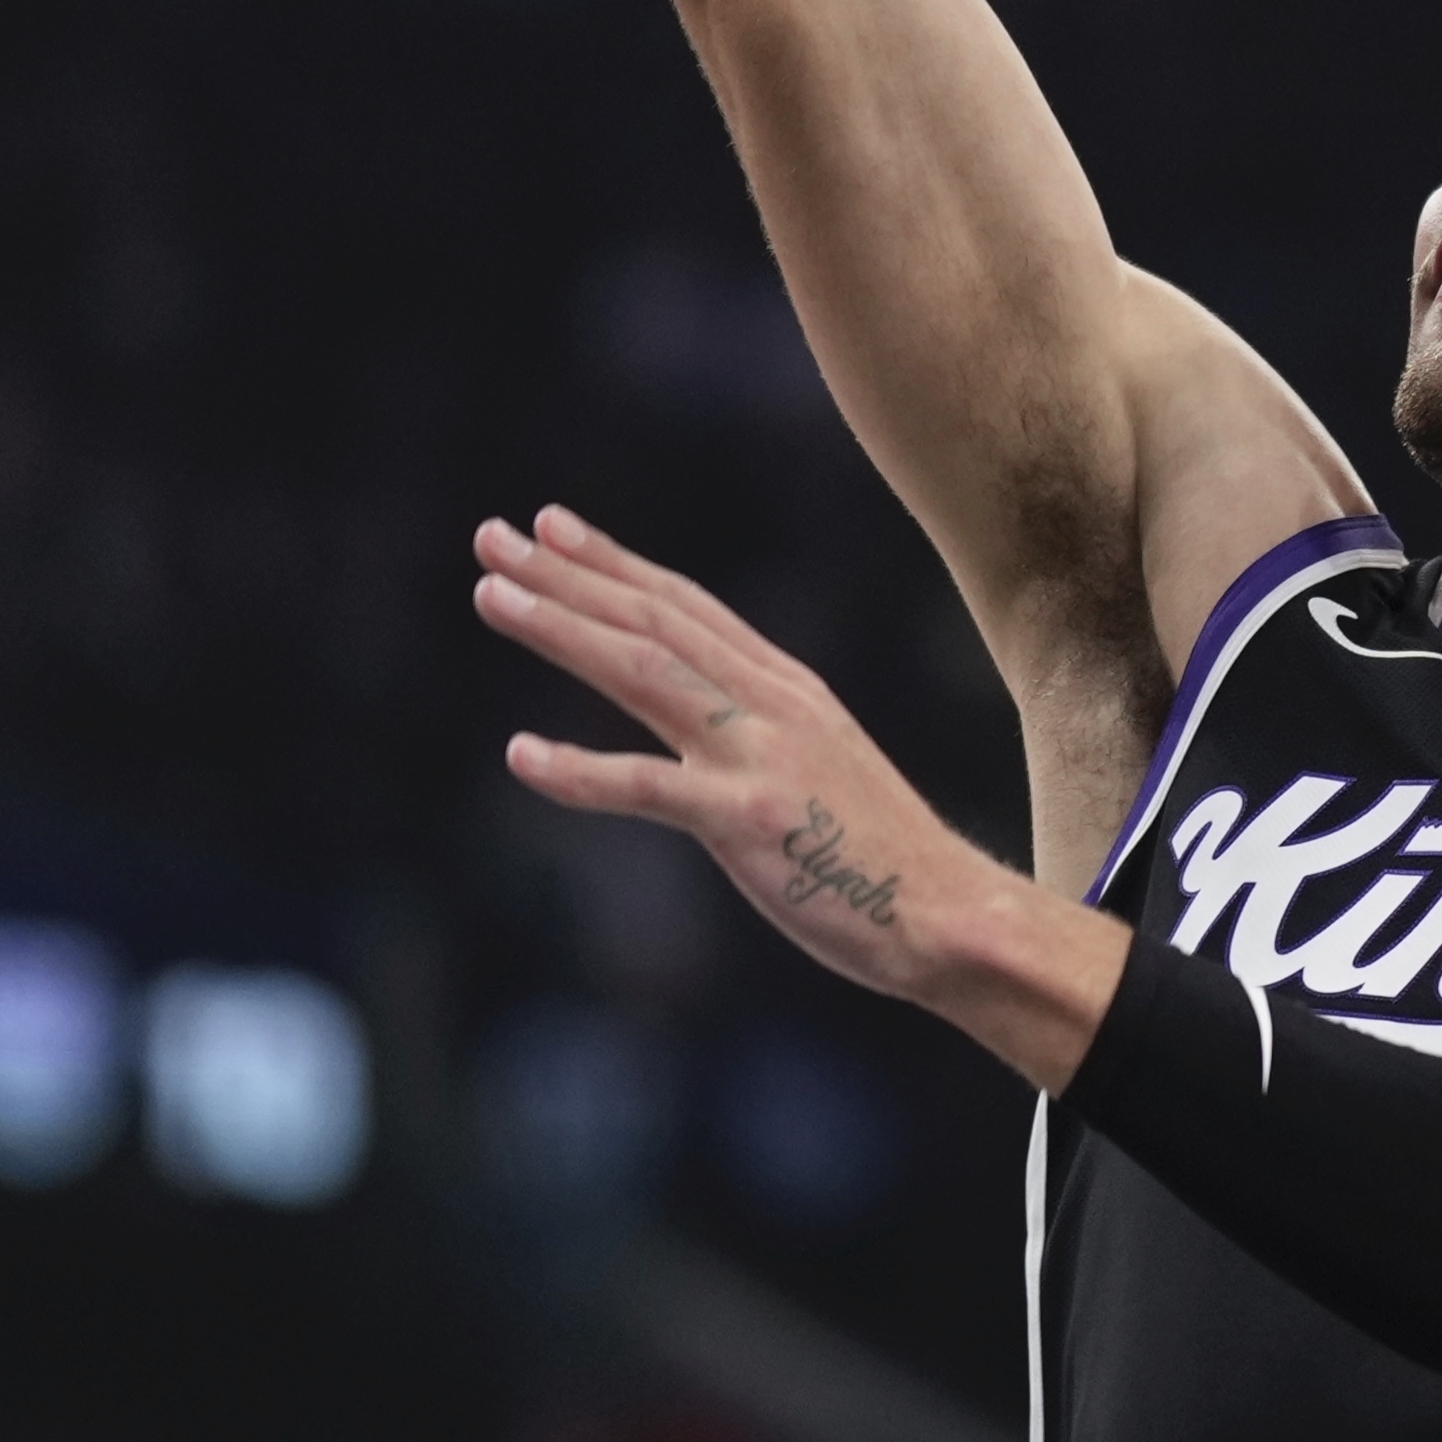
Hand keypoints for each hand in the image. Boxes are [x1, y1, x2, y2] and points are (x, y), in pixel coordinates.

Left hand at [477, 506, 1130, 1087]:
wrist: (948, 913)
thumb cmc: (877, 856)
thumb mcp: (821, 765)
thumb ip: (760, 731)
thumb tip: (702, 719)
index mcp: (789, 689)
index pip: (686, 606)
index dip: (614, 564)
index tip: (550, 527)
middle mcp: (773, 703)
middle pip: (655, 620)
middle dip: (568, 575)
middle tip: (493, 538)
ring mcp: (761, 756)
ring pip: (645, 673)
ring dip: (563, 629)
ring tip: (492, 595)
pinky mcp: (748, 818)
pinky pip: (648, 787)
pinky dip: (579, 770)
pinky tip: (520, 755)